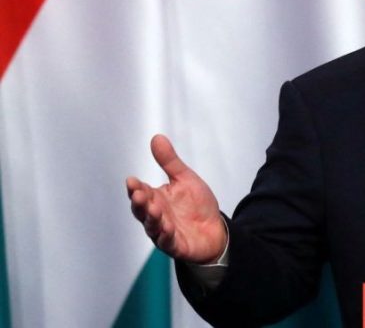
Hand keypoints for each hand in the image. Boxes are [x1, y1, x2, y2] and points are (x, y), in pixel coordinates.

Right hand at [126, 135, 227, 262]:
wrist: (214, 230)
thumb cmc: (196, 205)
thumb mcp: (185, 179)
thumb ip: (170, 162)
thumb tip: (156, 137)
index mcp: (155, 199)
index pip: (141, 192)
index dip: (136, 188)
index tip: (132, 181)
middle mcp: (155, 216)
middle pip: (142, 210)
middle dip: (139, 203)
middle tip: (139, 194)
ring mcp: (163, 232)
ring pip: (152, 226)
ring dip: (152, 218)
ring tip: (153, 209)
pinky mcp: (175, 245)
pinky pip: (168, 242)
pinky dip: (166, 236)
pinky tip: (168, 228)